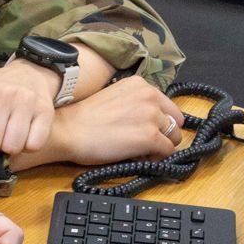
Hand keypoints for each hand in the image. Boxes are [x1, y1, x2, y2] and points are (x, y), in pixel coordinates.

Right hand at [14, 75, 181, 169]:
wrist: (69, 130)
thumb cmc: (85, 118)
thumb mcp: (116, 98)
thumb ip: (137, 104)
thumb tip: (153, 123)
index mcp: (141, 84)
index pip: (167, 106)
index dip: (159, 122)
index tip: (146, 131)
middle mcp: (150, 96)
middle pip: (175, 122)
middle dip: (163, 134)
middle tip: (143, 144)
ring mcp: (152, 116)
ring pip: (174, 138)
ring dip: (160, 147)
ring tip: (139, 151)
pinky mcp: (150, 137)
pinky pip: (167, 152)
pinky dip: (156, 159)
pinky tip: (138, 157)